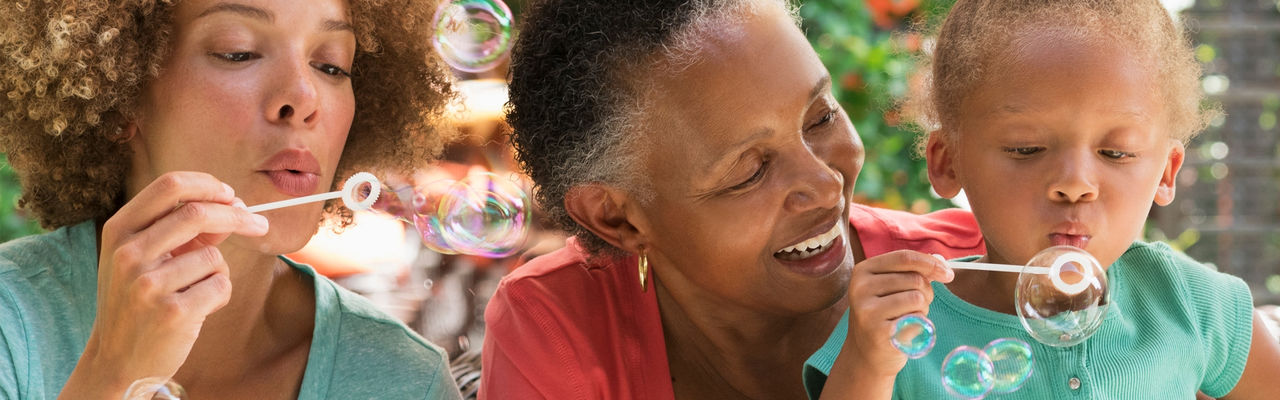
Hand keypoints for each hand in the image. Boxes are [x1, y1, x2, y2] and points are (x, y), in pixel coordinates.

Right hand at [59, 172, 268, 398]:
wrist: (118, 359)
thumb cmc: (139, 300)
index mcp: (119, 230)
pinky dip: (218, 295)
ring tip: (193, 292)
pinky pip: (220, 286)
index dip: (208, 185)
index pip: (170, 185)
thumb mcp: (146, 258)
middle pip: (198, 213)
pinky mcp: (172, 312)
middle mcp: (128, 253)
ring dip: (218, 272)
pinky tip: (195, 310)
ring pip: (214, 256)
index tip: (232, 196)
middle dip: (237, 216)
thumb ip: (183, 230)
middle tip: (259, 224)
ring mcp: (147, 284)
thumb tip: (234, 205)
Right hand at [820, 250, 953, 399]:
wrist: (867, 352)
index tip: (948, 274)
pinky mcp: (879, 331)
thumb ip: (914, 270)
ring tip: (908, 317)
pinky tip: (904, 330)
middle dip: (926, 292)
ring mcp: (868, 310)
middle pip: (915, 278)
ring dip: (922, 309)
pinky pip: (917, 319)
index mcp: (864, 271)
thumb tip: (941, 262)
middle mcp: (861, 288)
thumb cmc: (885, 315)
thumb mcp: (892, 287)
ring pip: (918, 298)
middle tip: (917, 306)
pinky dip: (919, 324)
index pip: (904, 257)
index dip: (931, 263)